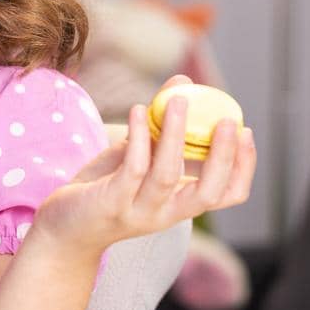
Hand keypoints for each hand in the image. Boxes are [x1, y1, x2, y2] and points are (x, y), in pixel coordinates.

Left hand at [30, 74, 254, 257]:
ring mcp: (139, 210)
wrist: (63, 227)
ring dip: (175, 135)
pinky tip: (138, 110)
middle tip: (230, 121)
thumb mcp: (136, 154)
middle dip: (223, 157)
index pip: (227, 195)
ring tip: (179, 101)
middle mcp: (165, 213)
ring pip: (167, 175)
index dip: (243, 166)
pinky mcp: (111, 203)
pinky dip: (138, 138)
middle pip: (208, 193)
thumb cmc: (103, 187)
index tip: (246, 131)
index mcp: (180, 204)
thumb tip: (182, 82)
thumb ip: (158, 125)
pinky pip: (131, 169)